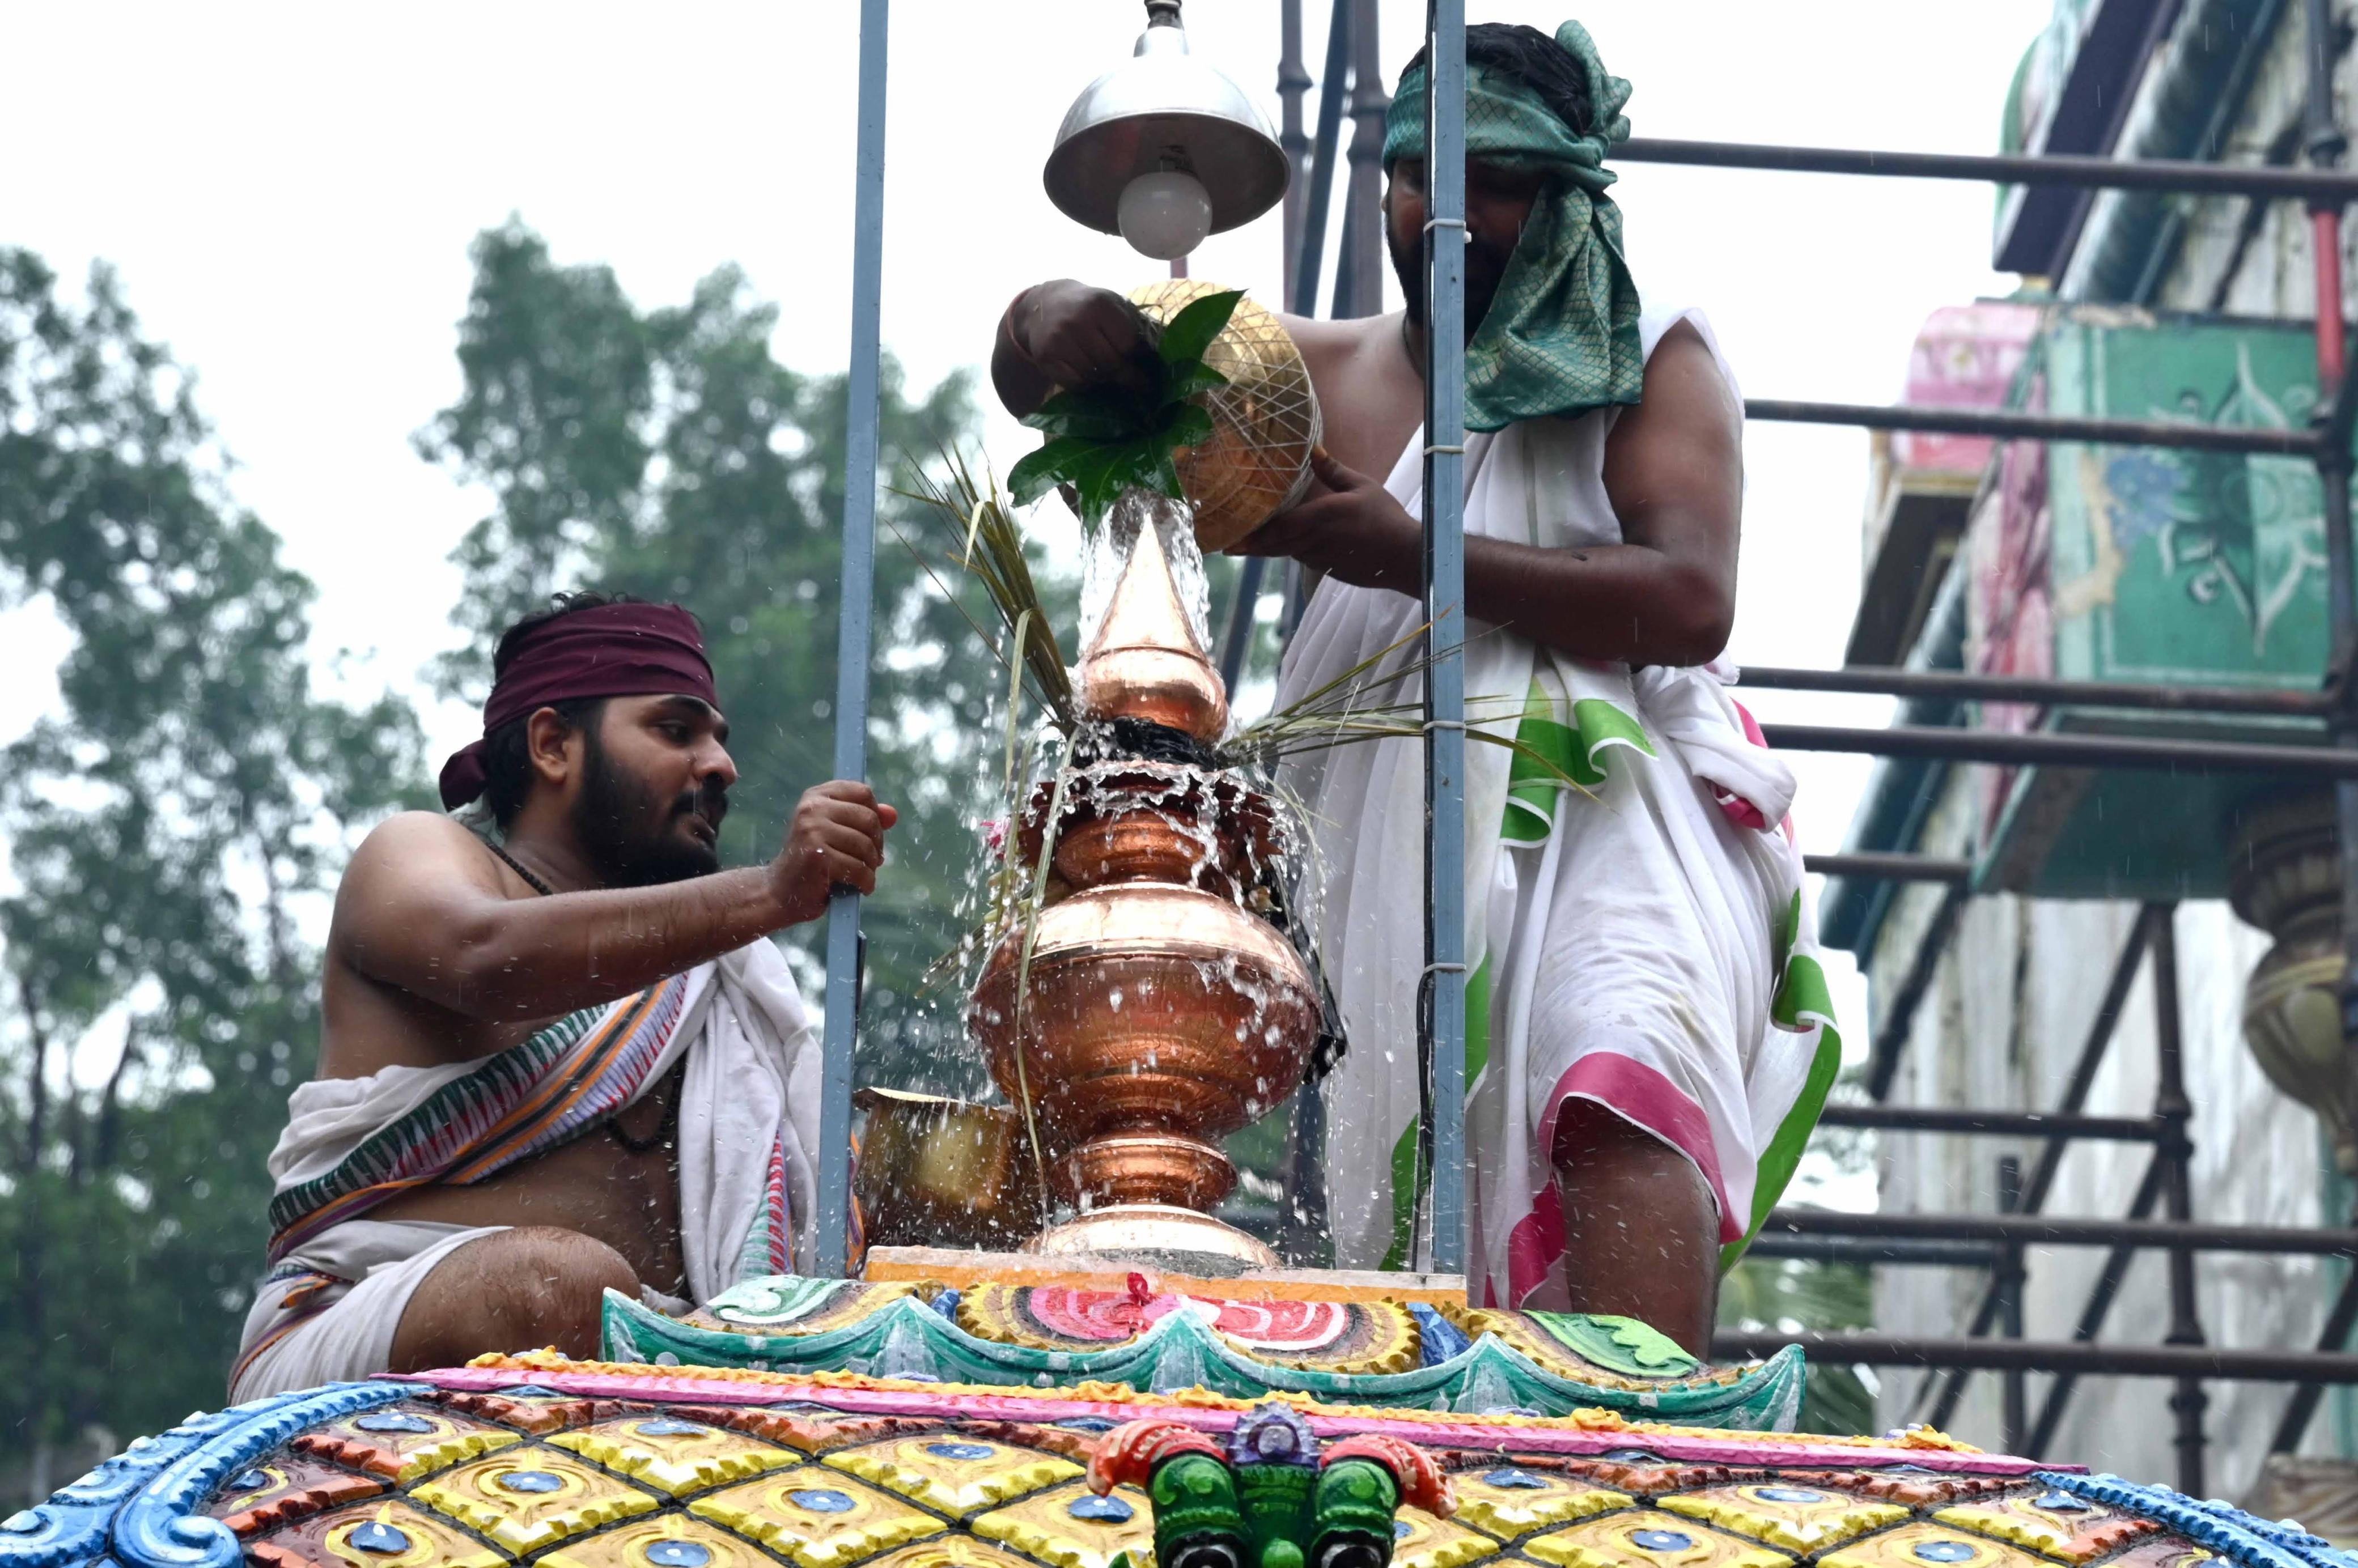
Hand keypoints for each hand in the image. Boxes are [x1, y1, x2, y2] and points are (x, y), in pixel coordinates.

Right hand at [770, 781, 898, 924]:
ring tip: (863, 875)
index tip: (869, 835)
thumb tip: (892, 814)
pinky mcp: (818, 857)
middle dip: (876, 844)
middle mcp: (811, 809)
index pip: (863, 793)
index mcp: (815, 796)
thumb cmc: (811, 861)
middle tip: (871, 860)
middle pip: (869, 819)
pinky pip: (859, 868)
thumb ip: (863, 820)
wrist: (779, 892)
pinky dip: (866, 882)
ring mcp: (812, 831)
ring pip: (865, 845)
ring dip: (871, 866)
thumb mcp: (835, 833)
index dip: (875, 815)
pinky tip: (860, 888)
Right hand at [1007, 281, 1158, 395]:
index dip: (1140, 357)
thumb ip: (1136, 325)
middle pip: (1112, 363)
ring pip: (1094, 377)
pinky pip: (1075, 384)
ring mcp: (1059, 340)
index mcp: (1100, 304)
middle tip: (1142, 386)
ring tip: (1113, 377)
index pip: (1129, 343)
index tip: (1150, 367)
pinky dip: (1087, 385)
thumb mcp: (1113, 306)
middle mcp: (1077, 321)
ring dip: (1107, 381)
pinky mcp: (1045, 357)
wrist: (1046, 303)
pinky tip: (1091, 376)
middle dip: (1129, 377)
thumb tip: (1163, 351)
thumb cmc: (1090, 307)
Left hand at [1228, 447, 1420, 591]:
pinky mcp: (1327, 570)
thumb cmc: (1385, 518)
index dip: (1252, 535)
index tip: (1231, 539)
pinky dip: (1291, 552)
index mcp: (1320, 517)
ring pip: (1287, 553)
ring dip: (1269, 549)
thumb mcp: (1362, 487)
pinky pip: (1303, 559)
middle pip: (1274, 546)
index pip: (1278, 528)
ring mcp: (1319, 559)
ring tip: (1247, 544)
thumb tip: (1314, 450)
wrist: (1404, 556)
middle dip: (1251, 546)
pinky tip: (1286, 547)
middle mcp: (1314, 540)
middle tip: (1228, 545)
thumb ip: (1334, 471)